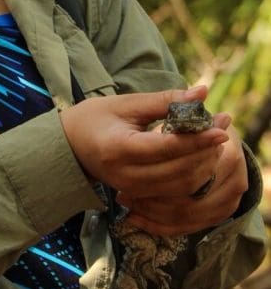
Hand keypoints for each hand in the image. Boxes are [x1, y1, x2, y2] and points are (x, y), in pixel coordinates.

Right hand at [59, 86, 246, 233]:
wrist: (67, 147)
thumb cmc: (93, 118)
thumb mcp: (125, 104)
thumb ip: (163, 101)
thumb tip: (201, 92)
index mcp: (119, 149)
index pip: (167, 148)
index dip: (198, 139)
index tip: (220, 127)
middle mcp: (126, 176)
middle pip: (180, 171)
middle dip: (205, 151)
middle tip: (221, 127)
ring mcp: (132, 190)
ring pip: (182, 186)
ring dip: (203, 164)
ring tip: (211, 140)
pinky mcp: (139, 196)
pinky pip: (175, 193)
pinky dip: (192, 175)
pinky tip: (198, 156)